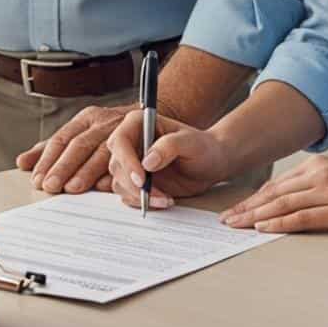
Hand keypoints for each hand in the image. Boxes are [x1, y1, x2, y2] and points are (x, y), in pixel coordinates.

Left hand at [16, 104, 132, 193]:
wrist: (151, 120)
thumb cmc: (111, 131)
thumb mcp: (81, 134)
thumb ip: (53, 148)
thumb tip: (23, 162)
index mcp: (86, 119)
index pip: (62, 139)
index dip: (49, 159)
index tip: (38, 180)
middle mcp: (103, 122)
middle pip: (79, 145)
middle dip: (64, 167)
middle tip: (52, 187)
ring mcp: (123, 130)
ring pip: (101, 151)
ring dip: (87, 171)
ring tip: (74, 187)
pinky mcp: (141, 141)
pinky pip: (127, 159)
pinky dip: (115, 174)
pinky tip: (105, 187)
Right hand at [107, 110, 229, 207]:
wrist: (211, 163)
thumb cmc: (203, 146)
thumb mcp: (190, 142)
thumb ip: (169, 146)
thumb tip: (147, 161)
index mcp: (139, 123)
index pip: (120, 141)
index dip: (127, 161)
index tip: (142, 179)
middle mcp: (132, 142)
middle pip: (116, 165)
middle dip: (133, 184)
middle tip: (156, 195)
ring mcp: (133, 162)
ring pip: (119, 183)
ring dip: (139, 196)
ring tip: (165, 198)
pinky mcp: (137, 180)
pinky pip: (128, 195)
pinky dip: (143, 203)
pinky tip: (162, 200)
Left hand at [218, 155, 327, 232]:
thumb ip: (318, 183)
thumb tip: (293, 200)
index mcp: (319, 165)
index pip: (277, 184)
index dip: (253, 197)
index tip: (236, 208)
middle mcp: (320, 174)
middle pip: (274, 193)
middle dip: (246, 207)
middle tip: (226, 219)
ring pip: (283, 204)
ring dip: (255, 215)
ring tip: (236, 225)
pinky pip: (303, 218)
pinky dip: (279, 223)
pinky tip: (263, 228)